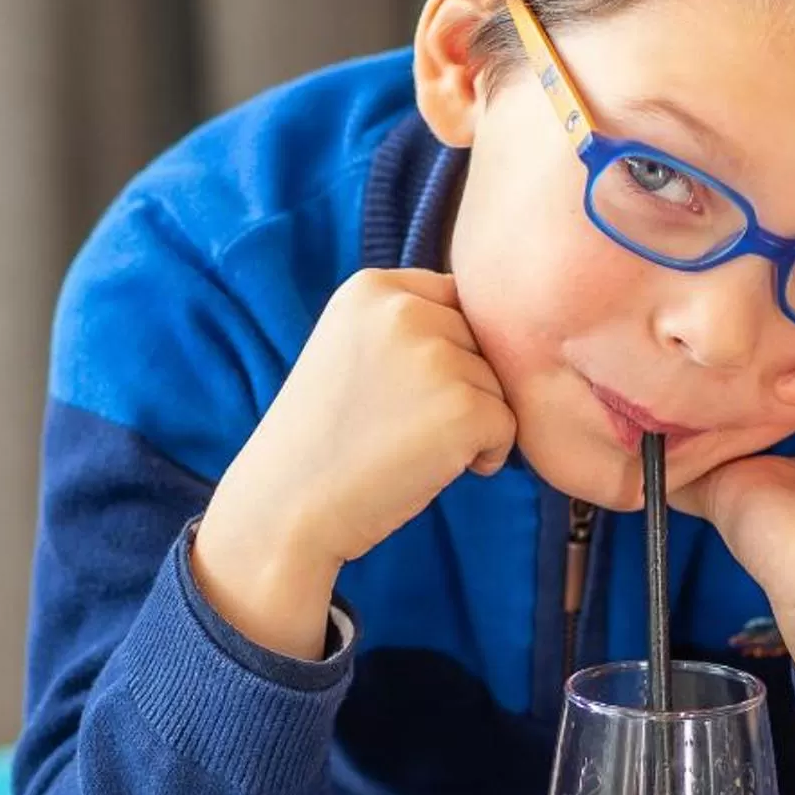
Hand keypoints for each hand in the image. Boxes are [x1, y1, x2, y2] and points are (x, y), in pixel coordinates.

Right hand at [191, 270, 515, 658]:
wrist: (286, 506)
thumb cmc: (324, 438)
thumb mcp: (350, 348)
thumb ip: (409, 323)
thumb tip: (496, 325)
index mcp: (372, 287)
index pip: (456, 299)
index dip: (445, 351)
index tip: (399, 390)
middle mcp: (405, 310)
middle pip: (481, 340)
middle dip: (461, 385)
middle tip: (399, 423)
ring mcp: (436, 358)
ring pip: (498, 384)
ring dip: (471, 422)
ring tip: (407, 446)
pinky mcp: (463, 409)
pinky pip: (508, 427)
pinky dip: (484, 456)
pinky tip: (430, 468)